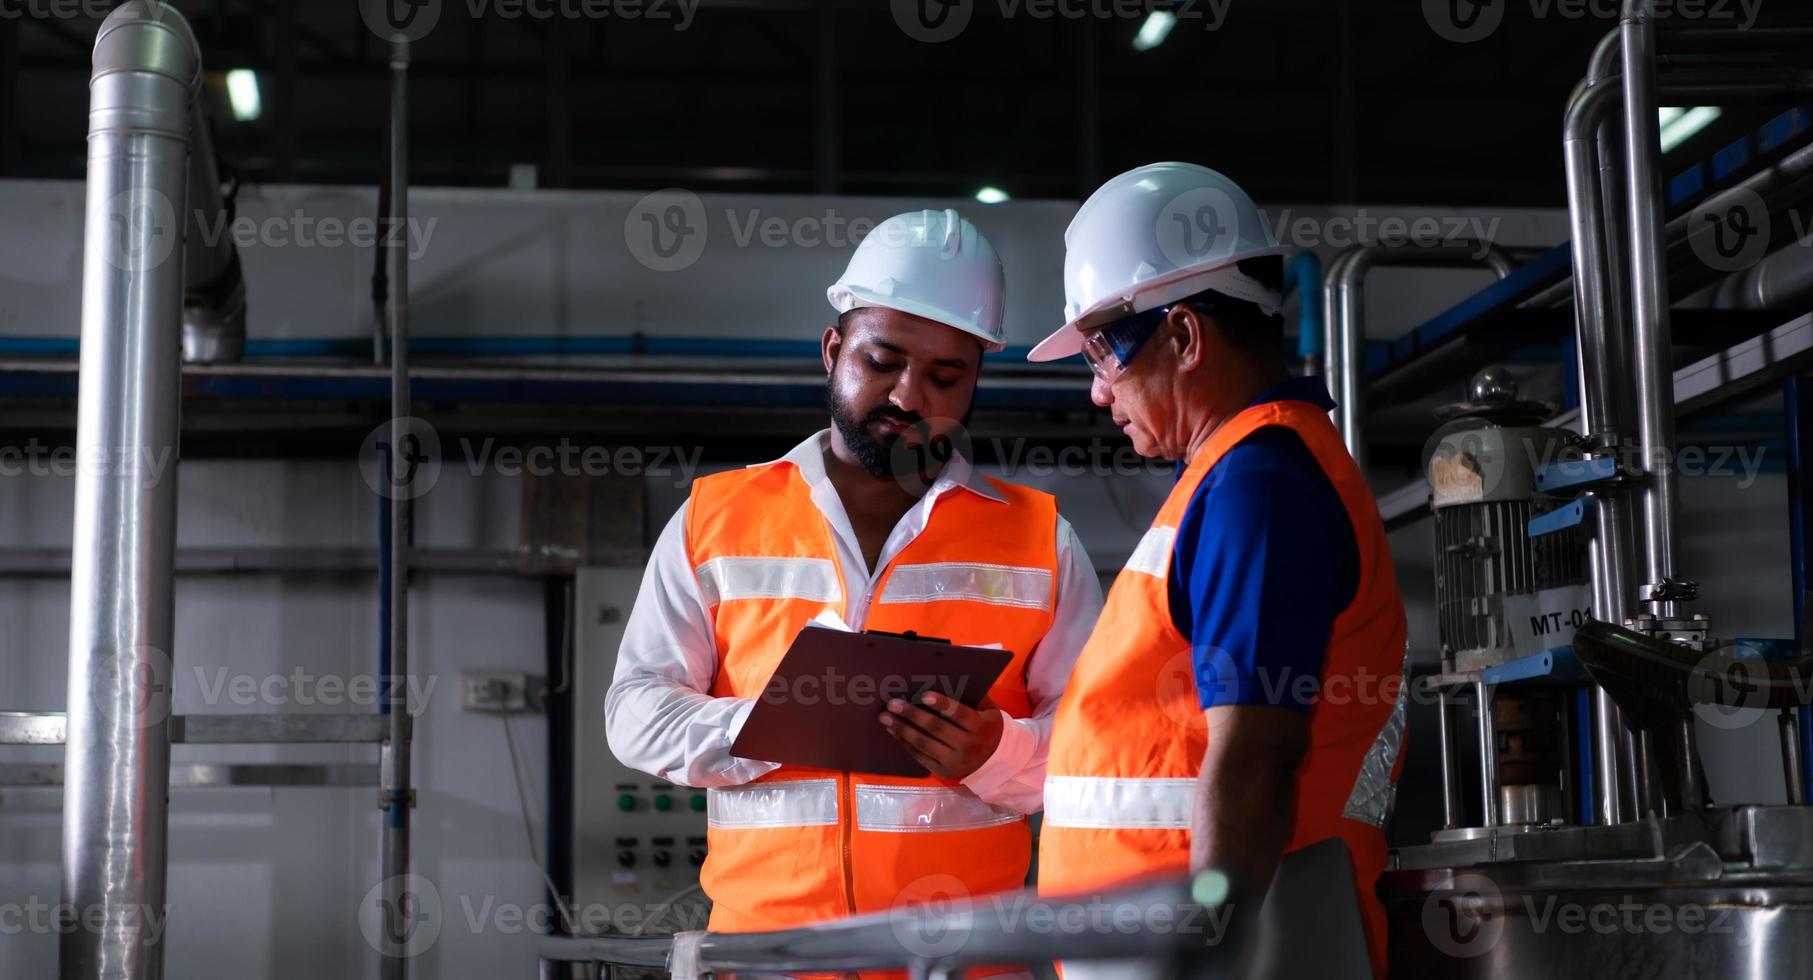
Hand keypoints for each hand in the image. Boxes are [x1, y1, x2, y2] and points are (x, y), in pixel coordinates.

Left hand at [878, 692, 1003, 779]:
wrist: (996, 761)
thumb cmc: (987, 725)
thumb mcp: (987, 710)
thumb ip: (970, 697)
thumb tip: (942, 679)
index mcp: (980, 727)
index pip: (960, 714)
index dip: (942, 704)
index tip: (923, 695)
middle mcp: (968, 746)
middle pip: (937, 729)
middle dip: (912, 715)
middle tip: (893, 704)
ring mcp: (954, 762)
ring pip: (924, 744)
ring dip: (902, 729)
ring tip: (886, 717)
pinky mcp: (943, 772)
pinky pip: (920, 756)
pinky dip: (905, 743)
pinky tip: (894, 732)